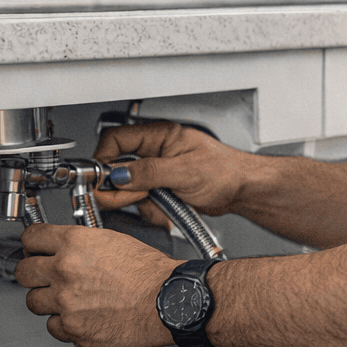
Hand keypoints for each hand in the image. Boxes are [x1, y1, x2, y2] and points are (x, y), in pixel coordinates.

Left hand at [16, 223, 178, 346]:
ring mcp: (66, 302)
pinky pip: (53, 327)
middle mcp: (65, 270)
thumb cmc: (151, 274)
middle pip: (23, 272)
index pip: (31, 238)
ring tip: (67, 299)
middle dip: (33, 274)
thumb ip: (83, 245)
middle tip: (44, 277)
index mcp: (75, 243)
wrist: (170, 301)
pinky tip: (80, 317)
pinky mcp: (74, 329)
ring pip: (33, 302)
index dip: (32, 245)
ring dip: (47, 301)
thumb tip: (66, 250)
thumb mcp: (114, 241)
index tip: (35, 250)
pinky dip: (63, 324)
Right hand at [94, 121, 250, 225]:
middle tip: (139, 197)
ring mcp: (157, 171)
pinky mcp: (161, 188)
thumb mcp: (185, 171)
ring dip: (143, 203)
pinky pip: (143, 201)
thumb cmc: (226, 172)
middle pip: (118, 168)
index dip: (105, 159)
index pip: (116, 140)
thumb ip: (150, 172)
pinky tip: (169, 210)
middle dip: (126, 189)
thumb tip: (119, 174)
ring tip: (165, 203)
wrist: (242, 190)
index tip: (103, 179)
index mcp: (160, 136)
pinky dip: (153, 210)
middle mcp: (155, 151)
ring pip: (129, 189)